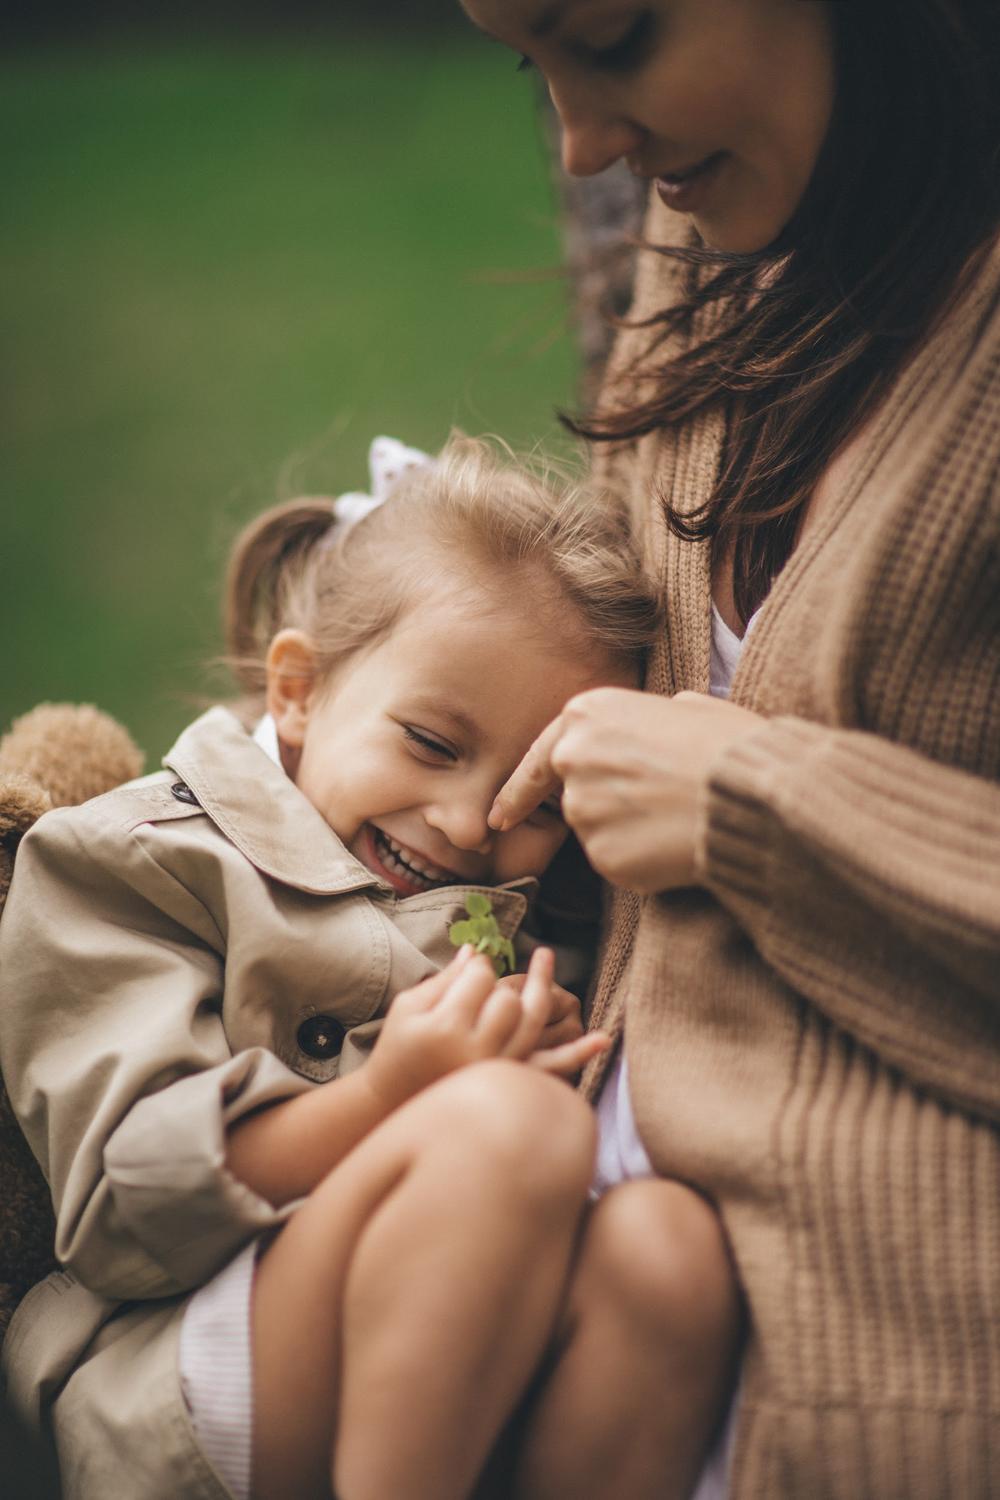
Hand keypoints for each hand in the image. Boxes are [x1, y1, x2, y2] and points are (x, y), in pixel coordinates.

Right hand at [366, 946, 605, 1108]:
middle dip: (504, 981)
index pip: (480, 980)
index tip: (473, 970)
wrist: (393, 1106)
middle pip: (509, 999)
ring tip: (547, 958)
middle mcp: (475, 1052)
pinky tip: (602, 1039)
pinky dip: (577, 1055)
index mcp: (445, 1028)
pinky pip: (549, 1069)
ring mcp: (496, 1072)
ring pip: (532, 1022)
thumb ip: (445, 978)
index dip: (480, 968)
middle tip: (492, 978)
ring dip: (544, 990)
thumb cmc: (398, 1050)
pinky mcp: (509, 1087)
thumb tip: (477, 949)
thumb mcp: (408, 1008)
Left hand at [488, 688, 763, 892]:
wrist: (746, 794)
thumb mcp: (687, 707)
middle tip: (656, 805)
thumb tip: (665, 718)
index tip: (499, 818)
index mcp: (586, 716)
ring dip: (627, 834)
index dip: (518, 793)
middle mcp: (572, 760)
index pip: (539, 761)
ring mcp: (583, 811)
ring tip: (676, 817)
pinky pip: (617, 863)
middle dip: (607, 808)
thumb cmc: (727, 746)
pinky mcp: (602, 855)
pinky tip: (673, 844)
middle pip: (575, 799)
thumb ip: (652, 718)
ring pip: (597, 834)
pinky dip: (641, 862)